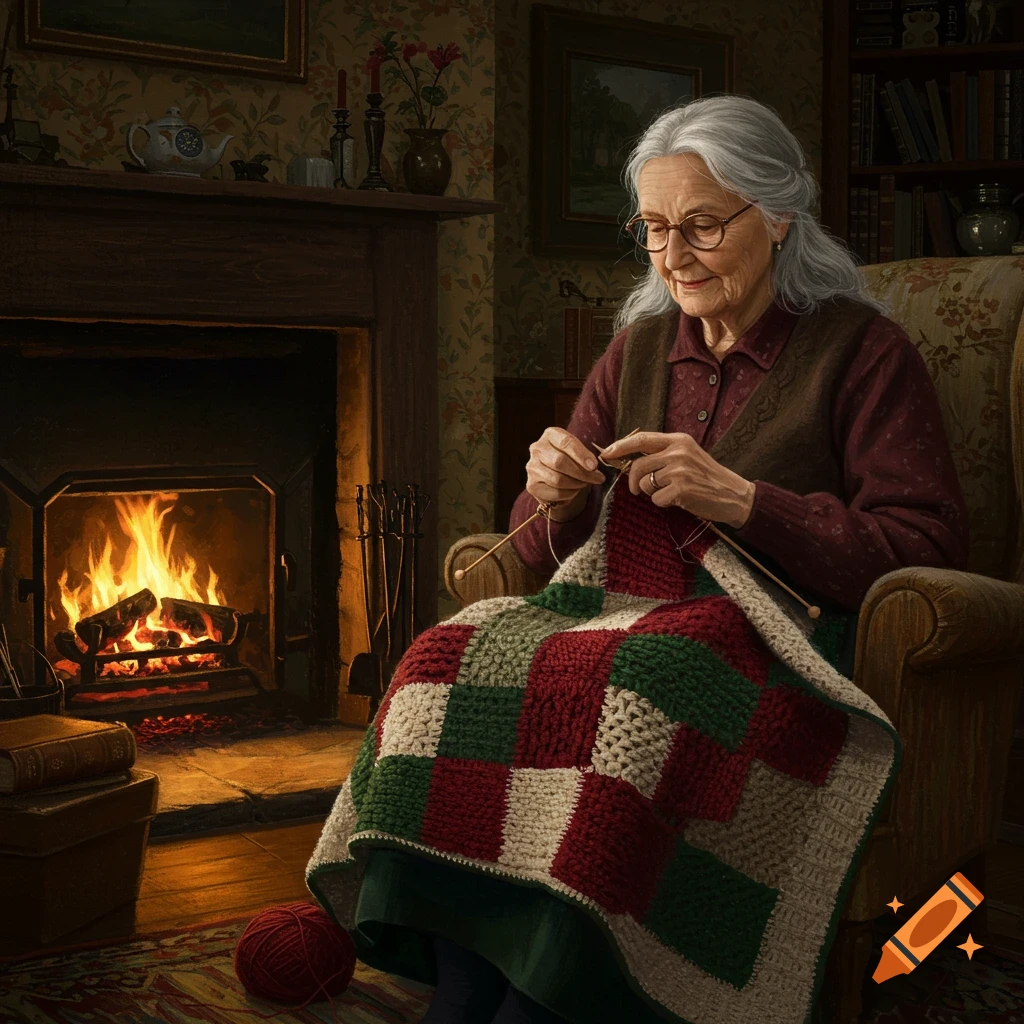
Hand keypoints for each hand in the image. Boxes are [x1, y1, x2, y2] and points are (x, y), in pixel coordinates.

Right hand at [525, 427, 606, 521]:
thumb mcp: (580, 452)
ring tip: (586, 484)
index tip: (594, 466)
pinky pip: (554, 492)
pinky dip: (569, 494)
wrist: (558, 479)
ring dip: (577, 484)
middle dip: (582, 472)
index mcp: (550, 434)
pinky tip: (574, 490)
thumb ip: (589, 455)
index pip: (565, 442)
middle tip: (597, 478)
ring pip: (557, 479)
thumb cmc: (572, 462)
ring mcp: (532, 467)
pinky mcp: (531, 485)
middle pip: (559, 462)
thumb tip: (597, 464)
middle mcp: (537, 448)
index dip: (581, 455)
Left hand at [599, 431, 755, 528]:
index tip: (605, 453)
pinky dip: (663, 503)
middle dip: (632, 481)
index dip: (619, 446)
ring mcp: (680, 470)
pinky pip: (655, 499)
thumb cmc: (706, 477)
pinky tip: (679, 500)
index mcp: (678, 440)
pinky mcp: (681, 489)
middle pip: (637, 465)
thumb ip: (662, 454)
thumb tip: (630, 459)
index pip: (641, 439)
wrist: (733, 494)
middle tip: (636, 490)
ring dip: (652, 493)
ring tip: (670, 492)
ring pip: (644, 484)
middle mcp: (678, 452)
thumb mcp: (687, 456)